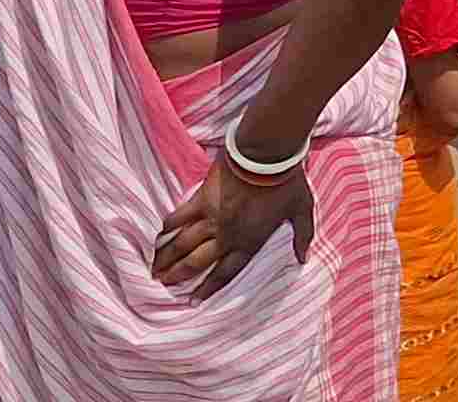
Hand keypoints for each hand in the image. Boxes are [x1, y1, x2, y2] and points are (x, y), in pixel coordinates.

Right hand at [149, 154, 311, 298]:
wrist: (268, 156)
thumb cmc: (287, 183)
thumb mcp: (303, 210)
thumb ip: (303, 236)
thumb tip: (304, 258)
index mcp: (249, 242)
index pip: (225, 273)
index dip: (208, 288)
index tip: (193, 301)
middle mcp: (226, 235)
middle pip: (197, 262)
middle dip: (178, 275)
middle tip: (162, 284)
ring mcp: (211, 217)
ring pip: (183, 243)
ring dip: (167, 257)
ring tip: (154, 269)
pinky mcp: (201, 199)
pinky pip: (179, 216)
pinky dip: (167, 226)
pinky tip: (157, 236)